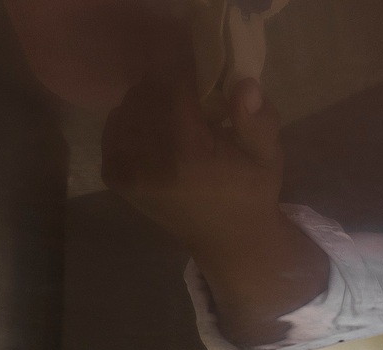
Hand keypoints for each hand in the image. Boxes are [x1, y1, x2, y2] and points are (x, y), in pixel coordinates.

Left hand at [102, 74, 285, 256]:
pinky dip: (133, 120)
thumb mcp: (267, 158)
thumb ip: (257, 120)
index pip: (173, 89)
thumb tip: (244, 84)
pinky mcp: (115, 177)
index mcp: (187, 158)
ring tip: (178, 118)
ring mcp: (127, 172)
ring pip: (128, 106)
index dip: (190, 76)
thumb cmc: (251, 194)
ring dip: (151, 102)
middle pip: (147, 94)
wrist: (229, 242)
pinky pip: (114, 127)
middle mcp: (148, 164)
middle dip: (170, 88)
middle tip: (194, 100)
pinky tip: (158, 133)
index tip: (208, 82)